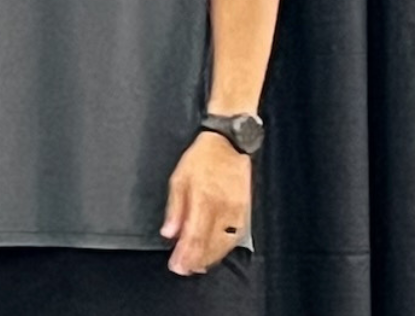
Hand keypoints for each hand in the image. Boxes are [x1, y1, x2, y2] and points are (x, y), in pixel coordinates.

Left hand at [160, 131, 251, 274]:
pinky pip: (236, 235)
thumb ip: (174, 209)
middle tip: (184, 269)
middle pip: (209, 243)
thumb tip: (169, 233)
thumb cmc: (201, 159)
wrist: (228, 144)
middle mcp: (221, 206)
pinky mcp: (245, 210)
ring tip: (198, 266)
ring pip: (224, 243)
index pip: (194, 235)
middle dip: (196, 260)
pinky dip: (225, 247)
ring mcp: (236, 209)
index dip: (185, 254)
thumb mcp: (178, 178)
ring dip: (210, 257)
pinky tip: (215, 252)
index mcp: (202, 197)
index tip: (176, 266)